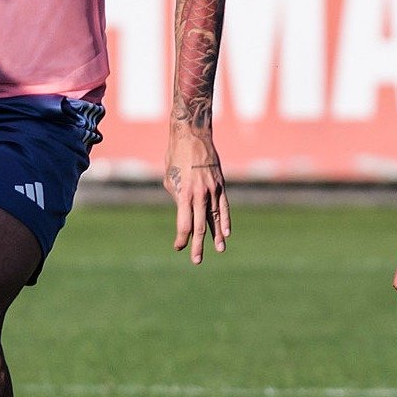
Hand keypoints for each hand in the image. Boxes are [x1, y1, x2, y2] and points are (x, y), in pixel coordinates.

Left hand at [165, 126, 229, 263]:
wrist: (192, 136)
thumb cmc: (175, 157)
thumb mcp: (170, 180)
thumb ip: (178, 199)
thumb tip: (185, 212)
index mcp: (184, 195)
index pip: (184, 224)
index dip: (181, 238)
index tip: (178, 247)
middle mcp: (199, 195)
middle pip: (199, 226)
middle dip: (197, 245)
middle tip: (197, 260)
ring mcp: (212, 190)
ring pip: (215, 218)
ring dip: (216, 235)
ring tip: (219, 249)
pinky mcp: (220, 184)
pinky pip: (223, 206)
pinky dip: (225, 219)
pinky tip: (227, 232)